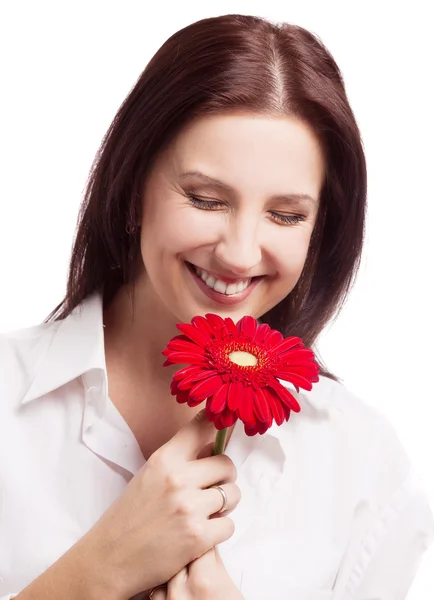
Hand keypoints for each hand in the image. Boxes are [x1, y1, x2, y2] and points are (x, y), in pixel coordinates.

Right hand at [70, 410, 240, 598]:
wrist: (109, 559)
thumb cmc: (129, 516)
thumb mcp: (149, 476)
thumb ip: (180, 461)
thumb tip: (213, 447)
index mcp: (164, 459)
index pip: (201, 428)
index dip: (217, 424)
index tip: (224, 425)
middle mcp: (178, 479)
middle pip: (226, 464)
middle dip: (224, 476)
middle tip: (213, 487)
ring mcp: (190, 507)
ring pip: (233, 494)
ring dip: (225, 504)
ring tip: (207, 512)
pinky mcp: (198, 536)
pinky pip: (229, 525)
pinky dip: (220, 530)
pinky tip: (203, 533)